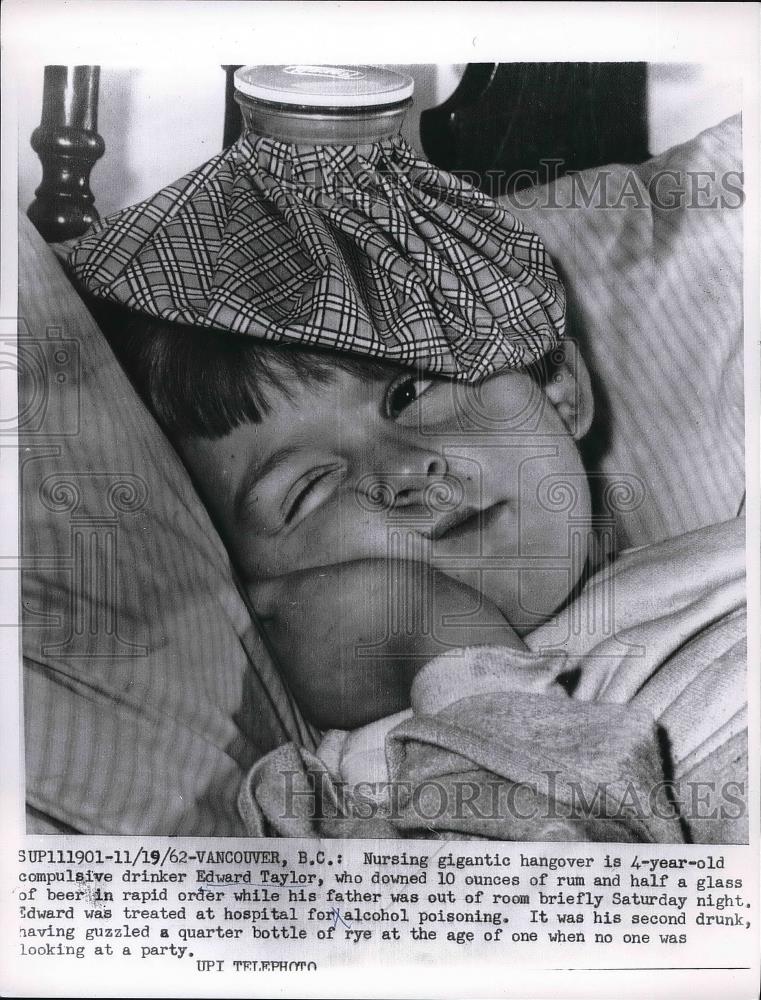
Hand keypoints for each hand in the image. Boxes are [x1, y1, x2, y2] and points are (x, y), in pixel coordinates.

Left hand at [250, 559, 524, 729]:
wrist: (439, 650)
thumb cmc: (409, 596)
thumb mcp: (359, 571)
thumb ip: (322, 585)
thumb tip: (312, 591)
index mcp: (291, 598)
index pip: (257, 597)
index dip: (272, 597)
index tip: (287, 598)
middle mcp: (283, 641)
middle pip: (272, 633)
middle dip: (291, 628)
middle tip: (331, 622)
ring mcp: (300, 680)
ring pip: (291, 665)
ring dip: (310, 659)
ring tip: (352, 648)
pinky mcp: (320, 711)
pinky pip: (315, 694)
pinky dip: (330, 687)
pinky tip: (360, 675)